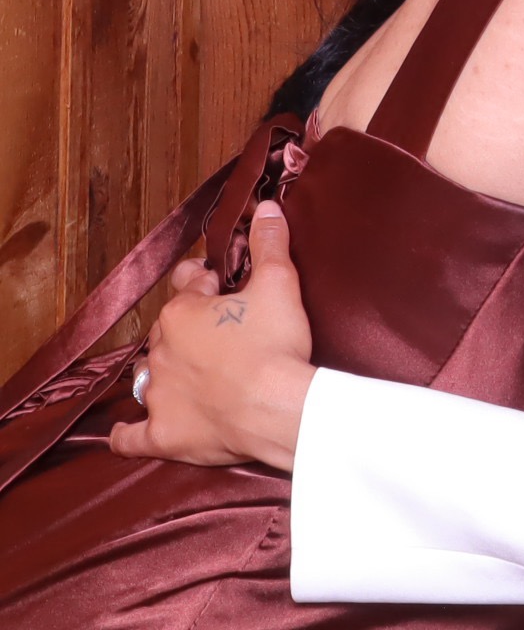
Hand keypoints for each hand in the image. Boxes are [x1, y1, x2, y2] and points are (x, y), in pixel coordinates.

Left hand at [109, 200, 315, 472]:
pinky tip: (125, 431)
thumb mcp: (280, 282)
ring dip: (164, 370)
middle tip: (223, 330)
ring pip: (149, 375)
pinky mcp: (163, 434)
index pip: (187, 283)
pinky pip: (132, 436)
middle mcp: (161, 351)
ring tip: (189, 371)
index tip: (223, 283)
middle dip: (189, 327)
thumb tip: (265, 206)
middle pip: (168, 330)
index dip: (208, 281)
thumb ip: (269, 242)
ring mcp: (158, 395)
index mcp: (182, 312)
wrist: (275, 408)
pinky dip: (128, 432)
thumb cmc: (275, 343)